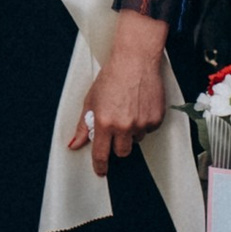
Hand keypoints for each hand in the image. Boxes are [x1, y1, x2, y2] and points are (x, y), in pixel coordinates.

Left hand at [69, 7, 168, 175]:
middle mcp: (123, 126)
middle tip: (117, 128)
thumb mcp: (91, 100)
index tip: (101, 171)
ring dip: (132, 131)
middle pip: (122, 152)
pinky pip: (149, 129)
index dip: (100, 166)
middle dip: (118, 145)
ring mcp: (141, 123)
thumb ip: (82, 126)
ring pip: (137, 139)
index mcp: (104, 122)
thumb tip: (74, 145)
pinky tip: (140, 105)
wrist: (135, 60)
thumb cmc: (111, 77)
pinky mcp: (156, 118)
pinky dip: (145, 121)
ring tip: (129, 109)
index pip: (101, 154)